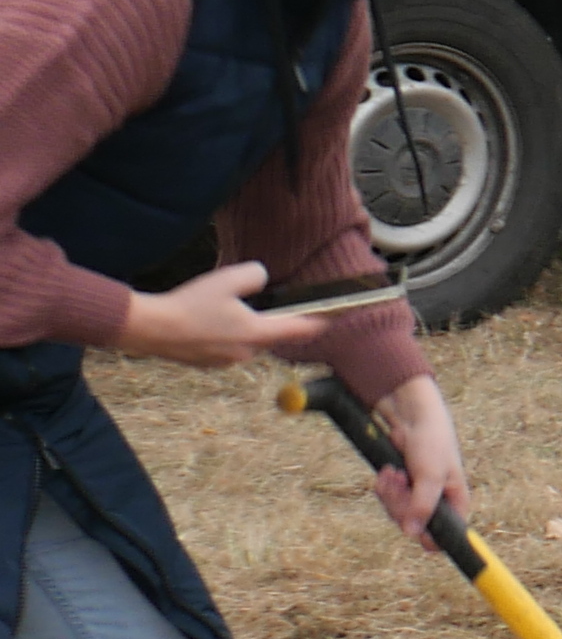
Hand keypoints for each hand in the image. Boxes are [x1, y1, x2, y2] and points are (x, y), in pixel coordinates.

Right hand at [111, 260, 317, 368]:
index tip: (334, 317)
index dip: (319, 321)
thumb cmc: (190, 305)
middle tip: (255, 300)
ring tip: (221, 307)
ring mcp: (225, 361)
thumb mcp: (228, 279)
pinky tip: (205, 319)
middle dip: (267, 318)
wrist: (150, 329)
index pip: (300, 329)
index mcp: (257, 333)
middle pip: (270, 334)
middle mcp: (246, 352)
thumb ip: (254, 275)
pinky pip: (224, 345)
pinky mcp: (206, 363)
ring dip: (241, 325)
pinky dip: (221, 333)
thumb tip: (260, 278)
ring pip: (245, 339)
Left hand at [366, 376, 468, 549]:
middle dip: (401, 505)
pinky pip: (388, 500)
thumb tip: (412, 534)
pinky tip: (388, 472)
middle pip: (414, 525)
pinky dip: (385, 487)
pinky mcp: (402, 488)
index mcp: (455, 502)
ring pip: (398, 514)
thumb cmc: (433, 442)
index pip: (444, 536)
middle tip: (401, 483)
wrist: (413, 417)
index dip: (427, 536)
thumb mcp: (430, 476)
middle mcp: (438, 502)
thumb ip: (422, 506)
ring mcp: (418, 495)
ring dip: (391, 494)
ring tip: (393, 473)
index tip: (412, 524)